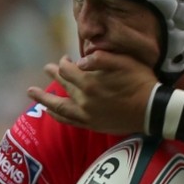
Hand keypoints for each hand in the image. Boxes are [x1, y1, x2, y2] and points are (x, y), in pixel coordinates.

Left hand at [26, 52, 156, 133]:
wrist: (152, 110)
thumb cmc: (141, 82)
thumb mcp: (124, 62)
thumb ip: (101, 58)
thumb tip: (80, 60)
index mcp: (90, 82)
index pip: (68, 70)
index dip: (65, 63)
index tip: (66, 58)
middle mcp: (84, 99)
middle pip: (63, 84)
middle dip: (54, 74)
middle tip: (47, 68)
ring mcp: (87, 114)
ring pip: (59, 105)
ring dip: (44, 98)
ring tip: (31, 92)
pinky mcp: (92, 124)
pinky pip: (69, 121)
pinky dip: (57, 116)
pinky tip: (50, 112)